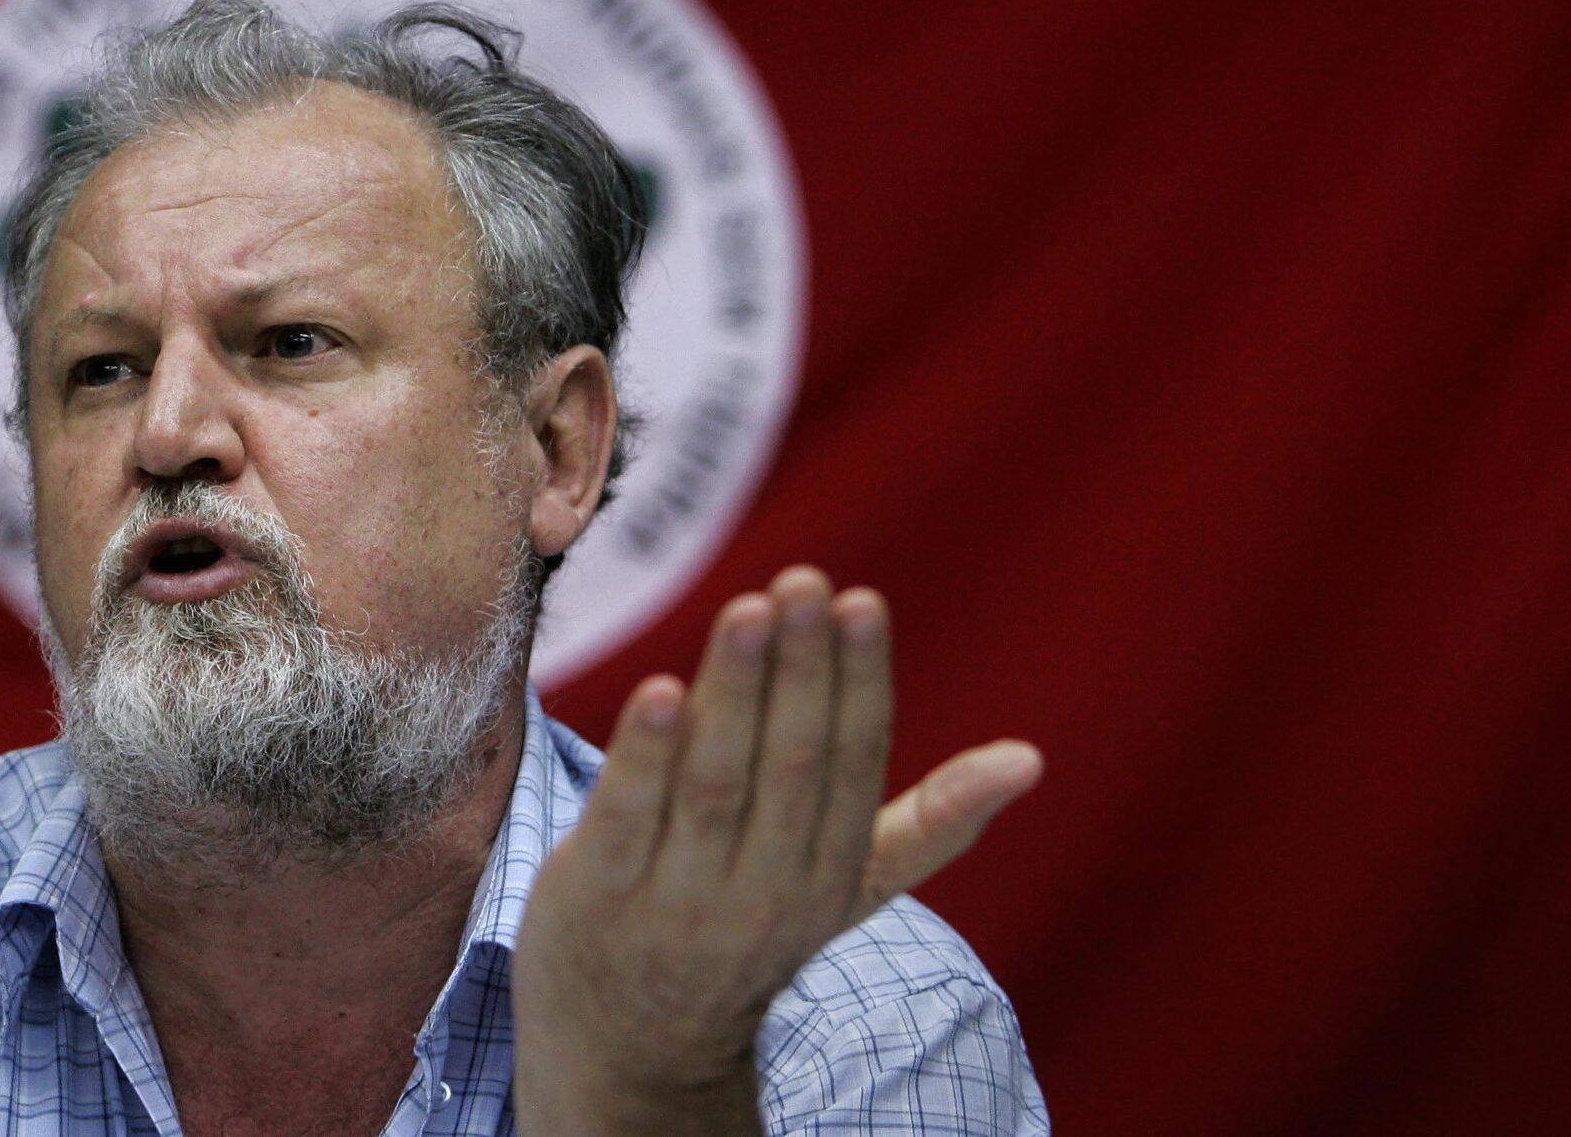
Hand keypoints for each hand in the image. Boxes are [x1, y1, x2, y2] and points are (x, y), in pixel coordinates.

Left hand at [512, 566, 1041, 1136]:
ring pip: (716, 784)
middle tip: (804, 582)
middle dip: (799, 670)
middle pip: (790, 767)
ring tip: (747, 610)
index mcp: (828, 874)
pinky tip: (659, 690)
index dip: (858, 682)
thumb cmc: (747, 929)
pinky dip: (644, 756)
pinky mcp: (598, 894)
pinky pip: (627, 820)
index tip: (860, 602)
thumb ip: (932, 824)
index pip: (850, 765)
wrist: (637, 1048)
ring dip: (733, 693)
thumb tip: (1030, 759)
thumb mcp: (846, 889)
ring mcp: (678, 897)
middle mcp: (763, 890)